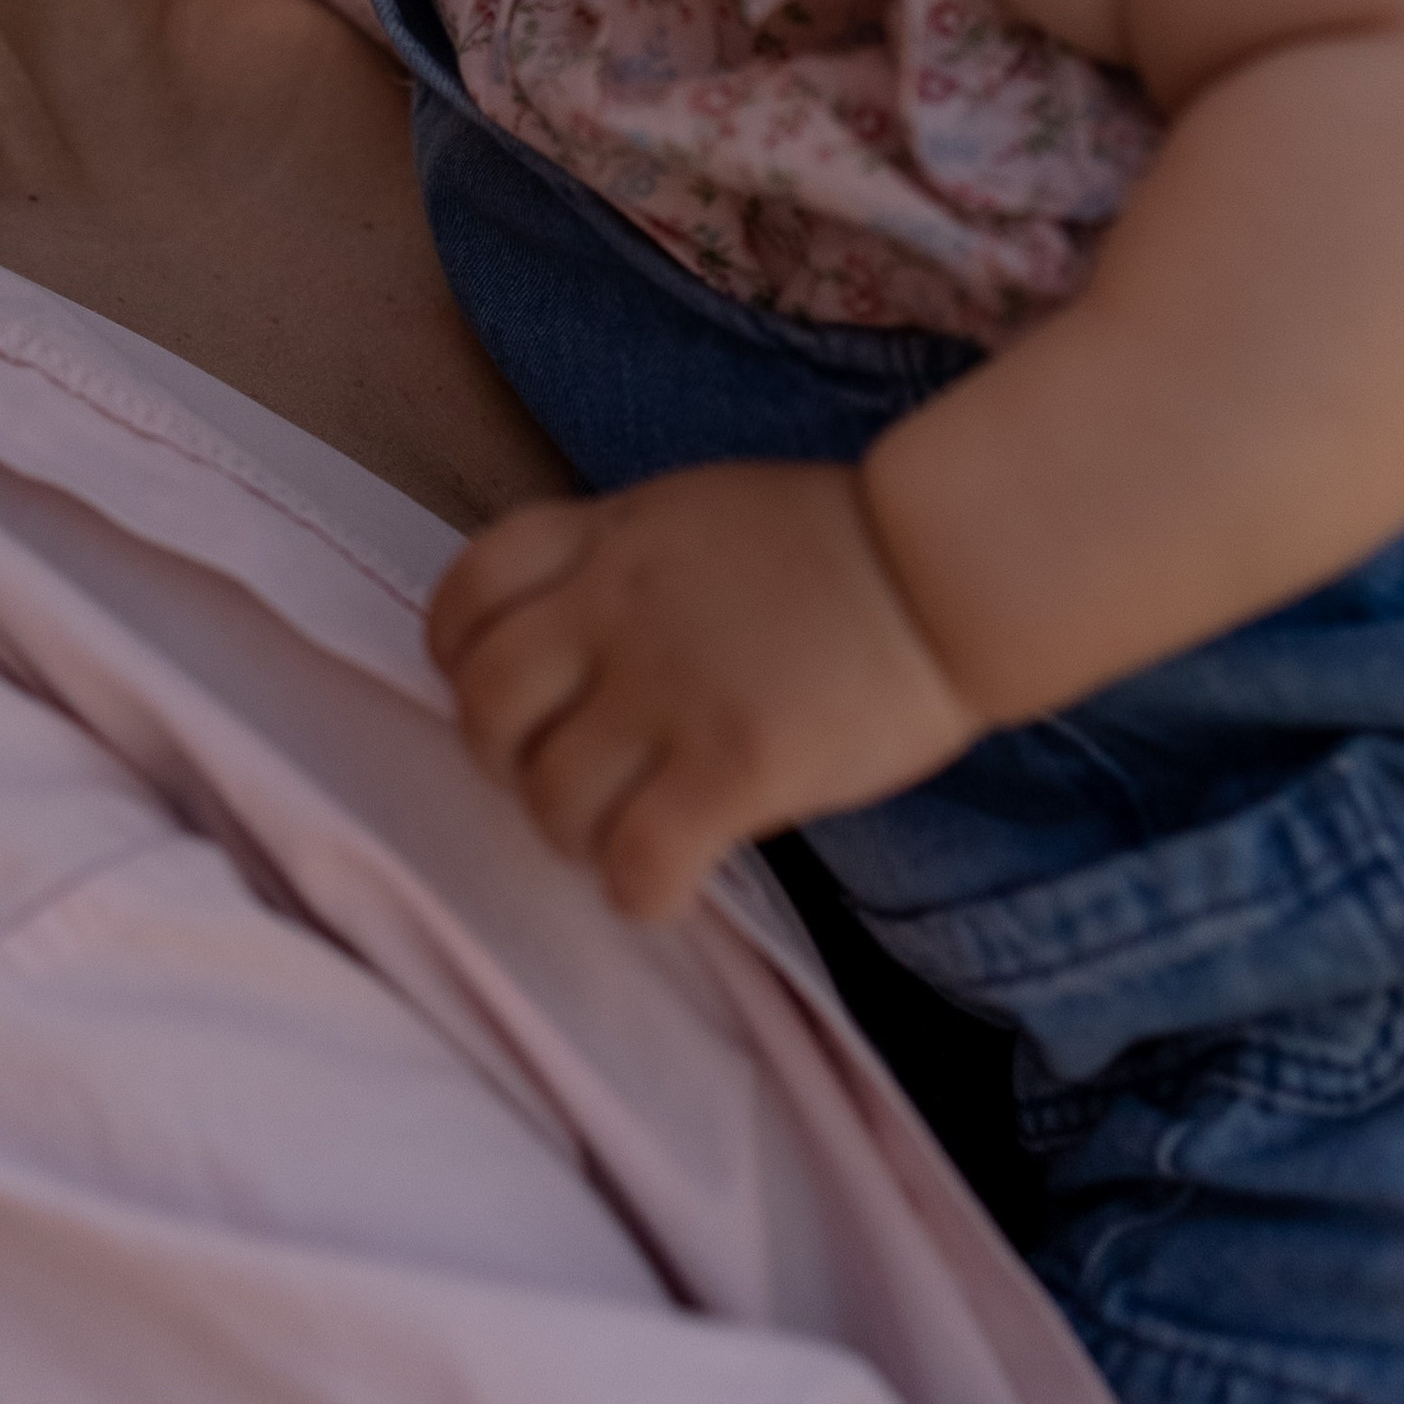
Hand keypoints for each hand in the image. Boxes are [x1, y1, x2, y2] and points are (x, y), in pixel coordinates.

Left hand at [425, 462, 978, 921]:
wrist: (944, 569)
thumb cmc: (833, 545)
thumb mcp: (693, 514)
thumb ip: (616, 567)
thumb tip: (561, 653)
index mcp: (607, 539)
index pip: (467, 593)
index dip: (459, 657)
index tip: (499, 692)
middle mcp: (616, 609)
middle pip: (488, 707)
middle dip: (504, 758)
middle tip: (558, 777)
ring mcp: (669, 689)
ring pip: (550, 797)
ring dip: (572, 835)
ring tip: (623, 835)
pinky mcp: (731, 766)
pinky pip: (635, 860)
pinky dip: (638, 890)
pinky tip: (673, 881)